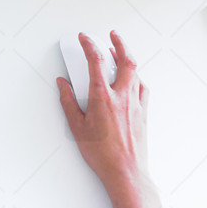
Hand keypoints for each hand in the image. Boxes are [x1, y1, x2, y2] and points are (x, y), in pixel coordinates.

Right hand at [57, 31, 165, 207]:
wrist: (126, 172)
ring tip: (120, 53)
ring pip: (136, 72)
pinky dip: (136, 78)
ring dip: (127, 59)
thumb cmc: (102, 154)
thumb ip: (68, 102)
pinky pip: (142, 88)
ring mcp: (135, 104)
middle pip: (125, 59)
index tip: (84, 38)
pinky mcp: (143, 113)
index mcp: (102, 97)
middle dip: (119, 43)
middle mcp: (122, 96)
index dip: (88, 44)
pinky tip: (132, 79)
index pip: (95, 60)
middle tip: (112, 34)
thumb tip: (63, 85)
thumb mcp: (76, 127)